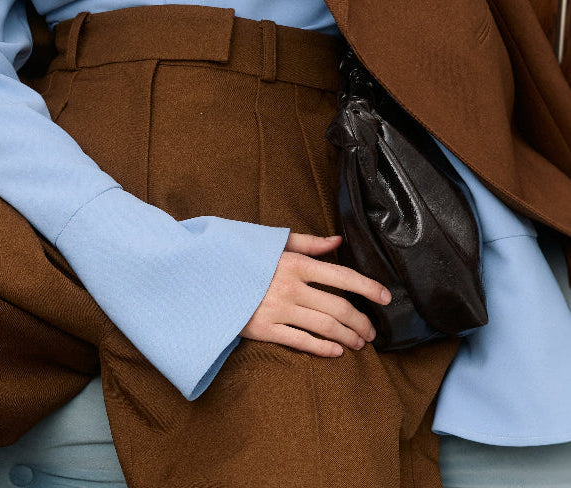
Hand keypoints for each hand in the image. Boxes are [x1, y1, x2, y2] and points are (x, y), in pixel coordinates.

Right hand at [240, 233, 390, 356]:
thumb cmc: (243, 258)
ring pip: (325, 327)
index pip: (341, 275)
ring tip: (359, 343)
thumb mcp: (273, 243)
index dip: (367, 287)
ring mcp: (278, 310)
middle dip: (361, 321)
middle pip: (338, 307)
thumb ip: (308, 243)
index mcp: (294, 263)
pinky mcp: (265, 330)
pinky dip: (323, 348)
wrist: (206, 277)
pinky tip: (336, 351)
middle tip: (371, 332)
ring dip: (347, 337)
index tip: (387, 297)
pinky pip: (302, 342)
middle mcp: (290, 287)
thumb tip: (338, 241)